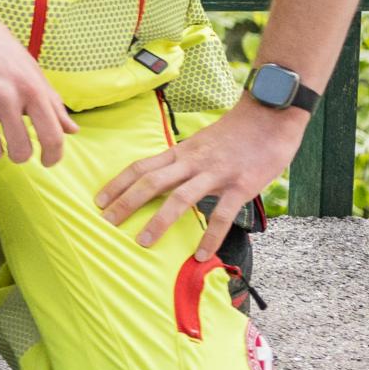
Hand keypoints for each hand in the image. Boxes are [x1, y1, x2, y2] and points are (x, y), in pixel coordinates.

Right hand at [0, 0, 77, 166]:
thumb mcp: (30, 69)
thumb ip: (52, 102)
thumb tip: (72, 130)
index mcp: (30, 88)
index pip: (52, 136)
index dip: (53, 156)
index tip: (47, 161)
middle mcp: (5, 97)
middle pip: (20, 150)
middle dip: (19, 155)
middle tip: (14, 146)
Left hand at [100, 101, 298, 257]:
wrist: (269, 115)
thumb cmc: (237, 131)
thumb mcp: (202, 143)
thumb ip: (185, 160)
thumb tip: (168, 178)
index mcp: (181, 152)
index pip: (140, 167)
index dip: (117, 184)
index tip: (99, 200)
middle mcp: (192, 162)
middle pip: (150, 182)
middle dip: (125, 203)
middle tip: (106, 222)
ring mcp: (215, 174)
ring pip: (179, 199)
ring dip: (158, 221)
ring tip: (142, 242)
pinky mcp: (241, 186)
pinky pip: (222, 215)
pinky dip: (210, 236)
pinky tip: (202, 254)